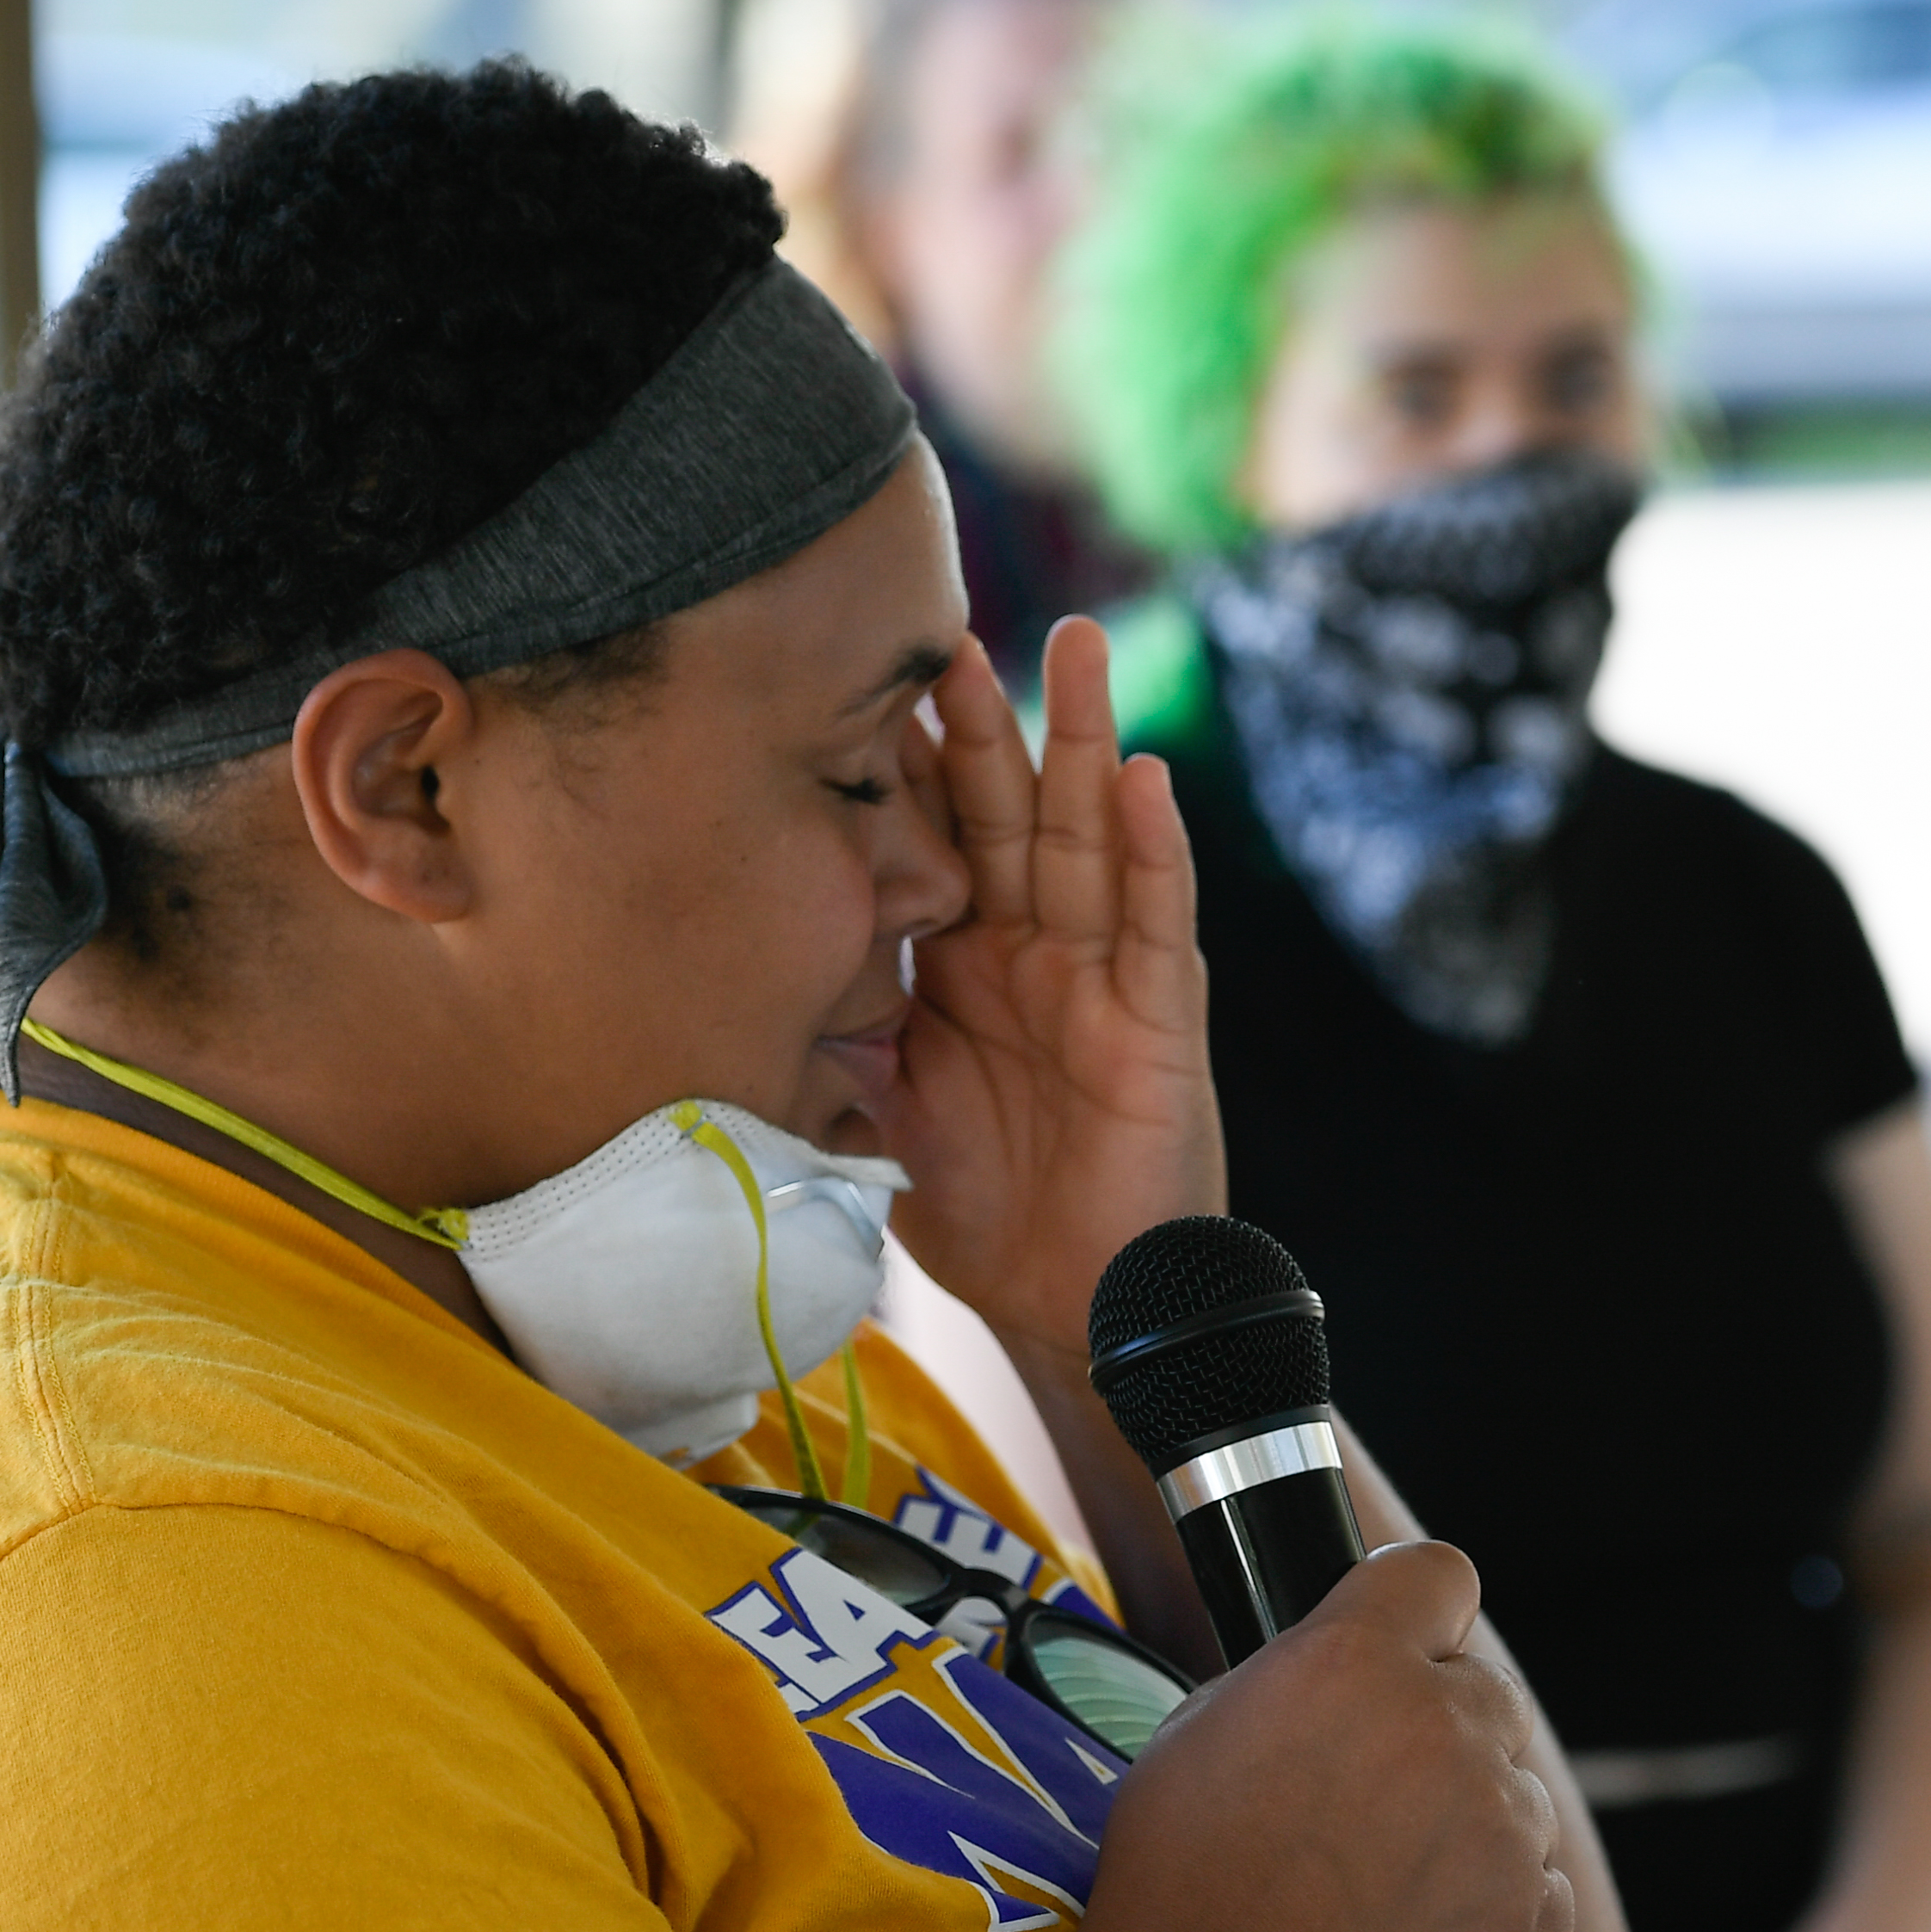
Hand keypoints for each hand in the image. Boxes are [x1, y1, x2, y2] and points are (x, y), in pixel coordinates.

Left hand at [876, 622, 1223, 1365]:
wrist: (1074, 1305)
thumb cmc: (984, 1214)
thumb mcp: (885, 1116)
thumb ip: (841, 1045)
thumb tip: (772, 981)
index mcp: (961, 966)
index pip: (930, 846)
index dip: (902, 771)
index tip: (853, 683)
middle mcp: (1031, 951)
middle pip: (1006, 812)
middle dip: (985, 721)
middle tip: (949, 626)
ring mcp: (1100, 973)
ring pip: (1089, 834)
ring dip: (1085, 739)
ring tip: (1076, 645)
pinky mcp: (1158, 1014)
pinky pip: (1156, 919)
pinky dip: (1154, 849)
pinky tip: (1146, 780)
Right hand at [1073, 1541, 1573, 1931]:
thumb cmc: (1178, 1887)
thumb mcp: (1201, 1730)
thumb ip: (1301, 1679)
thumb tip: (1346, 1672)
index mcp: (1355, 1659)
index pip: (1441, 1574)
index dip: (1418, 1616)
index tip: (1398, 1651)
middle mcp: (1446, 1728)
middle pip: (1486, 1690)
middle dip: (1440, 1729)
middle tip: (1368, 1798)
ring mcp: (1502, 1830)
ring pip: (1513, 1793)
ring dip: (1466, 1823)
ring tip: (1376, 1889)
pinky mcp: (1533, 1923)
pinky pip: (1539, 1886)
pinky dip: (1496, 1908)